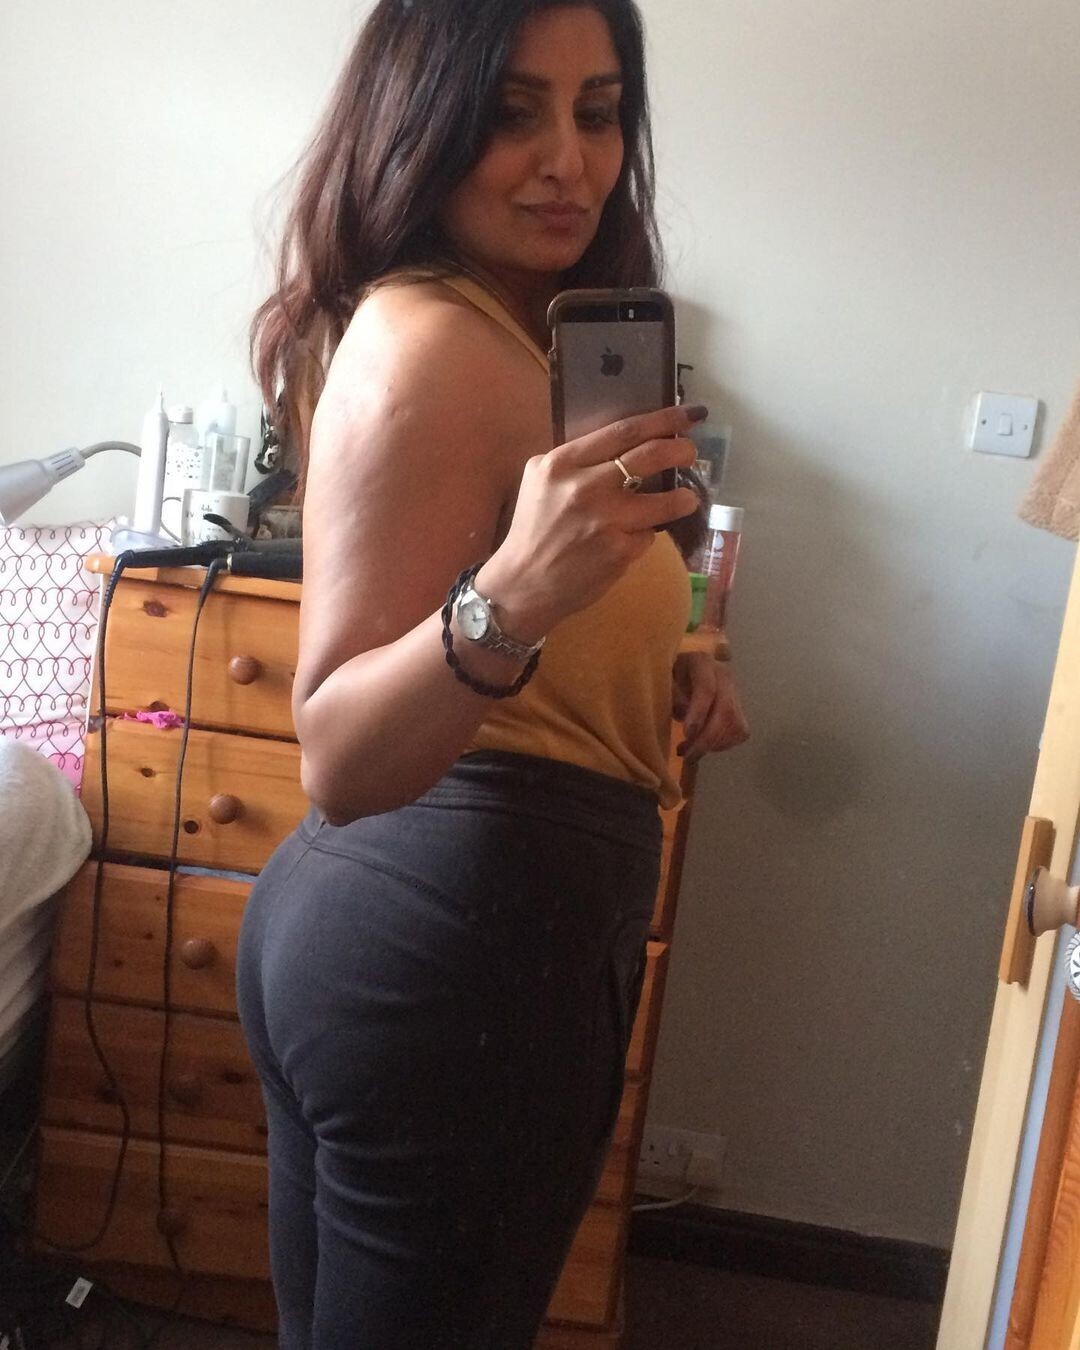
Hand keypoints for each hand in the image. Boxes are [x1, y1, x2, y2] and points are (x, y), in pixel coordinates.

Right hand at [476, 405, 704, 640]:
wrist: (523, 584)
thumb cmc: (533, 530)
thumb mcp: (540, 481)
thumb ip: (576, 461)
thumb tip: (624, 446)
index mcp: (563, 463)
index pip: (624, 431)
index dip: (664, 420)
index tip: (688, 416)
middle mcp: (585, 487)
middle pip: (650, 456)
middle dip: (681, 451)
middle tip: (691, 453)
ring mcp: (605, 521)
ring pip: (664, 501)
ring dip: (684, 498)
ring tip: (686, 498)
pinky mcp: (618, 552)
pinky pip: (647, 535)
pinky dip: (646, 534)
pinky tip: (634, 538)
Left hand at [672, 651, 749, 762]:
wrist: (680, 672)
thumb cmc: (667, 677)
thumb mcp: (662, 680)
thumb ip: (671, 696)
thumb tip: (685, 714)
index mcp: (701, 662)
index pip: (706, 689)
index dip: (699, 713)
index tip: (687, 734)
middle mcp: (723, 675)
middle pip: (726, 710)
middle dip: (707, 738)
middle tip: (688, 755)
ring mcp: (734, 690)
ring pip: (735, 724)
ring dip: (714, 744)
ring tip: (691, 752)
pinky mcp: (739, 707)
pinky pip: (740, 731)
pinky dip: (724, 744)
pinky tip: (705, 746)